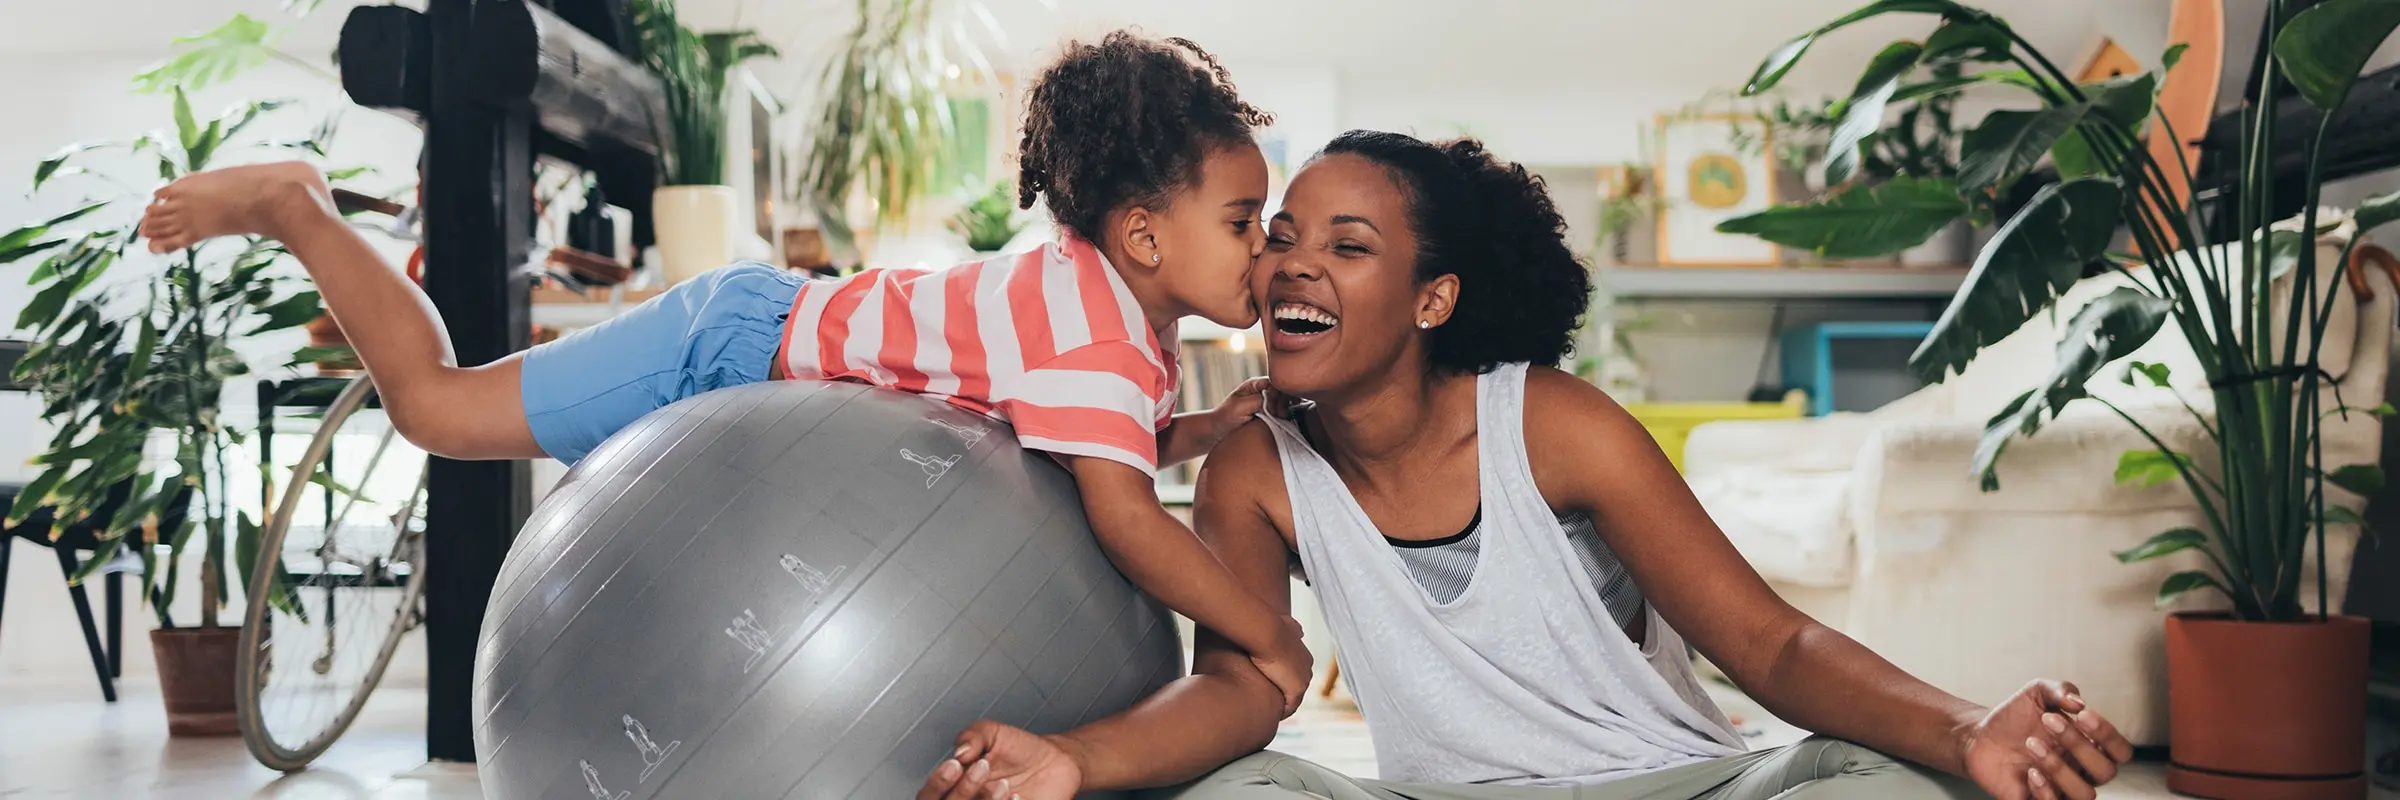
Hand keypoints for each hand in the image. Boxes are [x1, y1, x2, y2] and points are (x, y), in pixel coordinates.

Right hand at [917, 719, 1083, 799]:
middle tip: (983, 767)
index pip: (931, 793)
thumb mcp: (993, 732)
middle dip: (964, 789)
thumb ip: (973, 736)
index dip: (938, 782)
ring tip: (1003, 784)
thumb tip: (959, 751)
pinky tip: (1016, 796)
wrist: (1055, 760)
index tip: (956, 764)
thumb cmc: (1020, 748)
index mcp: (957, 783)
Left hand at [1213, 377, 1290, 429]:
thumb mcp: (1241, 406)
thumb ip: (1259, 400)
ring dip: (1286, 408)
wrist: (1216, 431)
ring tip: (1281, 419)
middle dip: (1285, 402)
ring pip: (1285, 400)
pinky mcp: (1269, 412)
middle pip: (1283, 390)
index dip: (1278, 395)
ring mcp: (1266, 401)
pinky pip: (1283, 409)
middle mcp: (1262, 390)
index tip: (1273, 410)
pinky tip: (1283, 421)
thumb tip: (1276, 400)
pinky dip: (1285, 415)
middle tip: (1280, 415)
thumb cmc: (1225, 417)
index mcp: (1255, 384)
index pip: (1276, 382)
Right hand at [1248, 615, 1312, 716]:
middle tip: (1272, 701)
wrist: (1269, 633)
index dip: (1285, 681)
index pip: (1296, 674)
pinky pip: (1290, 706)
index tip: (1274, 686)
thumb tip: (1300, 631)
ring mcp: (1304, 680)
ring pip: (1294, 698)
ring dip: (1284, 705)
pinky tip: (1273, 715)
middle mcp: (1308, 669)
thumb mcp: (1287, 624)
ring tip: (1271, 712)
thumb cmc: (1272, 627)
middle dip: (1286, 694)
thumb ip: (1294, 629)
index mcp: (1305, 657)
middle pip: (1297, 687)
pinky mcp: (1297, 690)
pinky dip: (1283, 712)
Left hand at [1960, 680, 2134, 799]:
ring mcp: (2062, 789)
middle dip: (2078, 744)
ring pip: (2085, 795)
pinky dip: (2045, 790)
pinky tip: (2029, 771)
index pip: (2121, 751)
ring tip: (2032, 744)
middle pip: (2105, 772)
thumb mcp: (2037, 693)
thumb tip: (2079, 703)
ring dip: (2059, 767)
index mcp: (2090, 747)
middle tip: (2049, 721)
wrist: (1980, 735)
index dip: (2109, 735)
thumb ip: (2061, 690)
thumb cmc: (2015, 717)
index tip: (2082, 715)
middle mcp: (2081, 771)